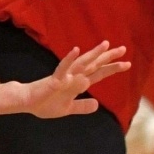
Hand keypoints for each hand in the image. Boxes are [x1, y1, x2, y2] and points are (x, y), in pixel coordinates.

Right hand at [0, 43, 130, 118]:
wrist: (27, 103)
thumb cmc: (45, 103)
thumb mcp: (68, 108)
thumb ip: (82, 106)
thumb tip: (97, 104)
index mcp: (77, 83)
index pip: (98, 73)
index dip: (111, 68)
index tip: (127, 63)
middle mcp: (73, 77)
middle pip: (93, 65)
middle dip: (108, 58)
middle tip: (123, 49)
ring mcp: (64, 77)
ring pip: (81, 64)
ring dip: (93, 54)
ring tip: (106, 45)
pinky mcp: (54, 80)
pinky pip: (62, 69)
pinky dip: (69, 59)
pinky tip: (76, 50)